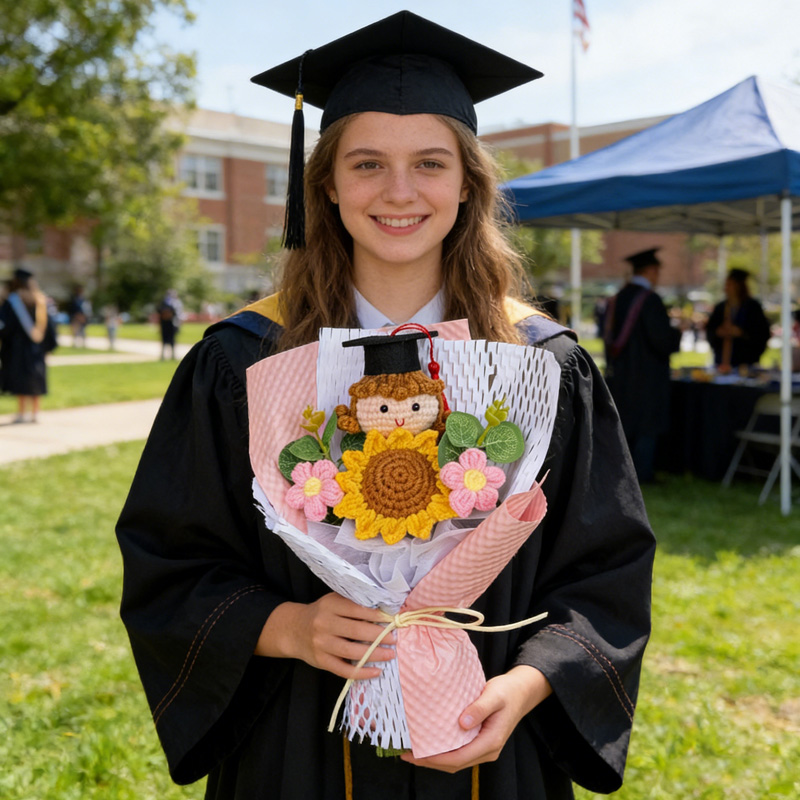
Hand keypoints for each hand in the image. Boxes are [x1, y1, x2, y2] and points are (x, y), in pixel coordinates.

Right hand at [255, 593, 395, 679]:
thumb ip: (352, 604)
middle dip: (379, 636)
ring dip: (374, 654)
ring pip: (352, 652)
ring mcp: (321, 644)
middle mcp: (324, 624)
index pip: (357, 610)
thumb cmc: (321, 614)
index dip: (376, 616)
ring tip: (390, 654)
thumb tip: (383, 612)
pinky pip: (344, 670)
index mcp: (330, 605)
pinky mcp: (321, 662)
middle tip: (394, 638)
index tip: (391, 620)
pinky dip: (362, 672)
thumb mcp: (333, 601)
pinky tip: (376, 671)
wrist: (294, 630)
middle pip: (356, 631)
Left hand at [400, 665, 551, 772]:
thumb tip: (462, 723)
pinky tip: (430, 741)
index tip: (416, 754)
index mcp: (490, 742)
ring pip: (456, 760)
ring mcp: (483, 748)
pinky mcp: (479, 741)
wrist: (521, 692)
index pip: (458, 758)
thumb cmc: (507, 692)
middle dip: (429, 762)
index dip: (435, 759)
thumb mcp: (494, 695)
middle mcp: (487, 750)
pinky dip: (443, 750)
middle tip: (406, 754)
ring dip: (434, 758)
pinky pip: (459, 751)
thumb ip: (480, 708)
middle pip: (454, 764)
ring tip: (413, 750)